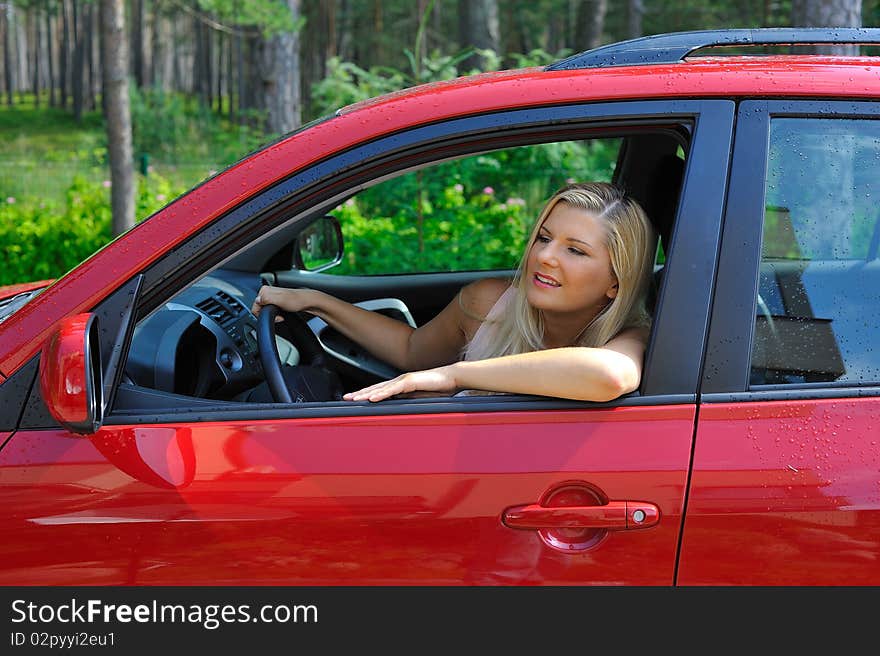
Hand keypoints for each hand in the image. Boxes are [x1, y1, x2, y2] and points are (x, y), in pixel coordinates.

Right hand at [251, 285, 316, 317]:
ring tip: (281, 313)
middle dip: (268, 314)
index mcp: (264, 290)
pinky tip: (282, 312)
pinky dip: (276, 313)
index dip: (263, 313)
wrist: (307, 302)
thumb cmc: (297, 301)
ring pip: (265, 310)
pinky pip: (271, 310)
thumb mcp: (280, 300)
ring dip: (273, 314)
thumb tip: (257, 300)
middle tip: (278, 315)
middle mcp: (267, 292)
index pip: (254, 306)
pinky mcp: (276, 301)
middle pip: (260, 309)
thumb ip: (267, 299)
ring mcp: (272, 296)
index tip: (273, 314)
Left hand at [343, 366, 457, 401]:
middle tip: (345, 399)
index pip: (379, 390)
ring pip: (381, 388)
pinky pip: (393, 389)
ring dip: (366, 394)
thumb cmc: (438, 388)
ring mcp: (404, 380)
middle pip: (375, 388)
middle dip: (359, 394)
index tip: (353, 400)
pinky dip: (382, 394)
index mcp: (400, 385)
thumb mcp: (419, 399)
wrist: (452, 378)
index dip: (365, 395)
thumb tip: (398, 410)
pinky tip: (372, 398)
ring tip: (354, 400)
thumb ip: (407, 402)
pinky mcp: (411, 381)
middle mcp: (399, 381)